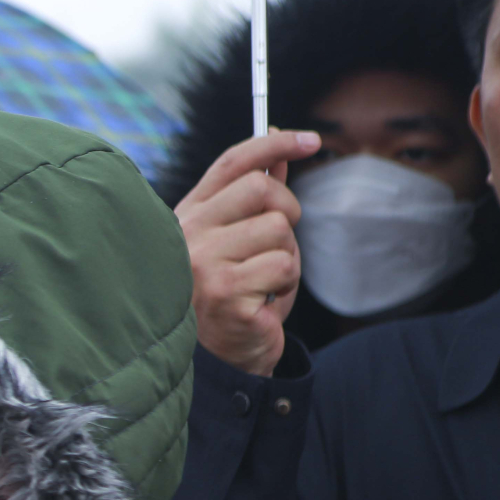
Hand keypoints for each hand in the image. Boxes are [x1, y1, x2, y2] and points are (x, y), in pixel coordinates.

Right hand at [174, 129, 321, 377]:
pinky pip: (282, 267)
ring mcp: (203, 265)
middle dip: (287, 214)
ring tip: (263, 284)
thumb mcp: (236, 241)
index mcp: (187, 218)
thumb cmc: (227, 298)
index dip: (274, 143)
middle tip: (275, 246)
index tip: (312, 139)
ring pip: (279, 231)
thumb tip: (283, 147)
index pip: (232, 164)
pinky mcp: (225, 294)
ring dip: (286, 258)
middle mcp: (188, 236)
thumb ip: (255, 197)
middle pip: (262, 190)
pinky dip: (284, 286)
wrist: (214, 359)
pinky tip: (262, 302)